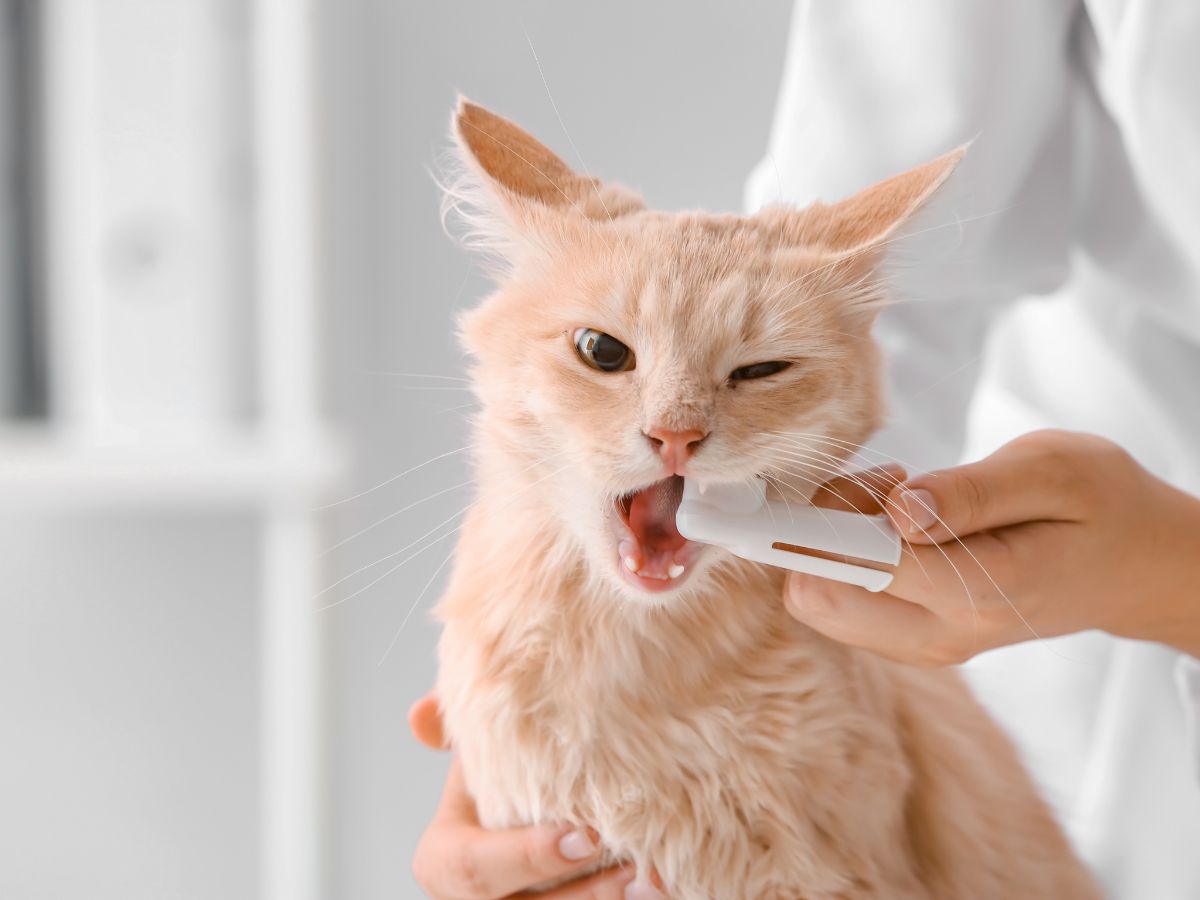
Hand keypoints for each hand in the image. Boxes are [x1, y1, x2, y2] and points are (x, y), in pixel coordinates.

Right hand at [409, 694, 659, 898]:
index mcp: (445, 862)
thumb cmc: (502, 779)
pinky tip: (664, 887)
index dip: (528, 857)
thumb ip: (456, 725)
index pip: (475, 869)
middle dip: (585, 894)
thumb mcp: (474, 750)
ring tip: (657, 879)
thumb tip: (421, 715)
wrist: (532, 809)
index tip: (585, 834)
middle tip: (636, 866)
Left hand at [791, 430, 1199, 664]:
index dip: (804, 524)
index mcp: (977, 589)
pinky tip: (904, 519)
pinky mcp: (912, 638)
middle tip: (885, 481)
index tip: (776, 491)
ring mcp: (923, 644)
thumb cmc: (1100, 504)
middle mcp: (939, 633)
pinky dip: (848, 554)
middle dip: (820, 526)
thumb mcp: (1054, 471)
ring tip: (905, 496)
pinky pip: (842, 600)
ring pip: (819, 600)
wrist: (1135, 565)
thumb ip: (971, 494)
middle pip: (815, 593)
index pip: (854, 564)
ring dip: (834, 538)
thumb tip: (896, 510)